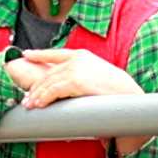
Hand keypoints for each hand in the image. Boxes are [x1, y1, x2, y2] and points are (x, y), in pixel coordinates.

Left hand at [7, 48, 132, 106]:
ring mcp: (76, 69)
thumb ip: (83, 76)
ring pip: (49, 82)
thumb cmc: (117, 91)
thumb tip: (70, 88)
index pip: (55, 53)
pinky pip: (53, 90)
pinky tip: (39, 104)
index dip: (39, 54)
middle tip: (27, 98)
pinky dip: (44, 98)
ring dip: (37, 95)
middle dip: (36, 86)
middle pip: (49, 72)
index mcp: (83, 55)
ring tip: (30, 105)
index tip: (27, 54)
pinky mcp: (76, 81)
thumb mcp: (98, 76)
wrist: (131, 95)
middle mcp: (77, 59)